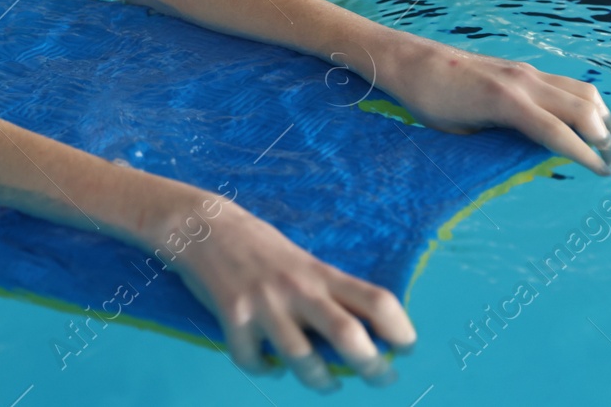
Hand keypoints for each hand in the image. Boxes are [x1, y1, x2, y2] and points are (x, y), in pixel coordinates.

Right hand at [169, 199, 413, 390]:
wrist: (204, 227)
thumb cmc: (261, 247)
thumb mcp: (303, 260)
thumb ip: (327, 292)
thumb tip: (361, 336)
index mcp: (320, 272)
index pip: (376, 300)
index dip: (401, 329)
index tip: (406, 347)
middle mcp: (297, 288)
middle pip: (349, 336)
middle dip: (373, 367)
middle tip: (381, 377)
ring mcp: (264, 304)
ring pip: (303, 360)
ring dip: (321, 382)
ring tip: (326, 383)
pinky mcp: (232, 317)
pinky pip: (254, 361)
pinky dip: (265, 369)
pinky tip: (270, 364)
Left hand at [369, 35, 610, 174]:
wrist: (409, 60)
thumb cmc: (428, 101)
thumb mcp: (461, 134)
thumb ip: (499, 146)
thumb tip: (536, 161)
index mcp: (505, 101)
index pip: (559, 132)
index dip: (586, 155)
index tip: (604, 173)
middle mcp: (522, 81)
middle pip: (582, 108)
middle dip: (604, 137)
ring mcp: (524, 71)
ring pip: (580, 90)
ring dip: (600, 116)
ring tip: (606, 143)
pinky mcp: (520, 68)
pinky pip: (564, 83)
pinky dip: (582, 102)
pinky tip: (583, 120)